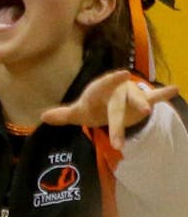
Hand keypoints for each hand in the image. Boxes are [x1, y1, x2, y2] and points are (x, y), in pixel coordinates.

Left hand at [40, 69, 179, 148]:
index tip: (121, 74)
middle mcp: (115, 91)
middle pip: (116, 108)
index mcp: (98, 92)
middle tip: (117, 142)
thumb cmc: (94, 107)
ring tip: (146, 112)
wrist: (109, 102)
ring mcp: (131, 95)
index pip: (102, 87)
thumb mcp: (79, 111)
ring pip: (137, 101)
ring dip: (142, 105)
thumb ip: (64, 114)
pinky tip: (174, 89)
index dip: (110, 81)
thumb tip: (43, 117)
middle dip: (117, 125)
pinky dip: (163, 94)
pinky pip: (154, 97)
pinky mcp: (143, 102)